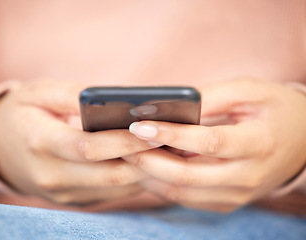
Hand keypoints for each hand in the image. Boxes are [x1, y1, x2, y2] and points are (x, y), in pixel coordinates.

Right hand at [0, 79, 158, 204]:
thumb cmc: (22, 114)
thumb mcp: (39, 92)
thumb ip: (73, 95)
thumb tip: (114, 100)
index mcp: (40, 143)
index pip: (90, 148)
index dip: (124, 140)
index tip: (156, 126)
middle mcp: (52, 176)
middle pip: (110, 174)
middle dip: (147, 158)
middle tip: (176, 140)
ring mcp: (63, 194)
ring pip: (116, 188)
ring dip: (147, 171)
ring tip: (172, 150)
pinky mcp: (74, 200)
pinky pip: (112, 193)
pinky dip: (134, 179)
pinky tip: (151, 161)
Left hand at [124, 79, 305, 211]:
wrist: (301, 142)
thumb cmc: (275, 110)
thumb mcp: (249, 91)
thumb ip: (210, 97)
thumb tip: (168, 105)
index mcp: (258, 143)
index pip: (207, 143)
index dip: (170, 134)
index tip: (138, 125)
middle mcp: (248, 176)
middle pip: (188, 176)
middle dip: (148, 160)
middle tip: (121, 144)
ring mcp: (237, 195)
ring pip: (183, 193)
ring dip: (150, 176)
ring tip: (126, 156)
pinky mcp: (227, 202)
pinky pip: (188, 199)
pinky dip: (162, 185)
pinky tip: (146, 168)